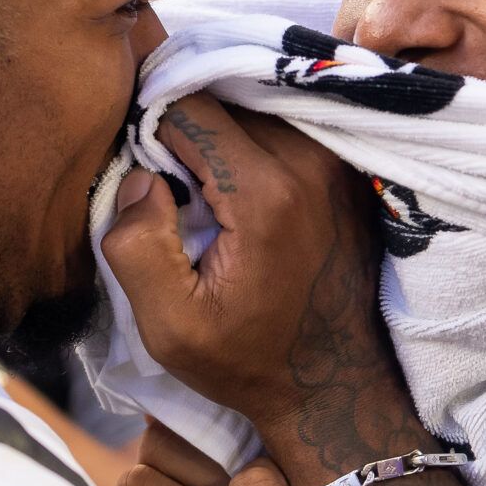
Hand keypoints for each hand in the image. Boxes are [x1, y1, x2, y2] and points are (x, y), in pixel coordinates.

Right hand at [100, 98, 415, 480]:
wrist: (335, 386)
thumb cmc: (248, 361)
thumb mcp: (171, 327)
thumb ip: (137, 247)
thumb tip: (140, 178)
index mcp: (265, 194)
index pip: (190, 107)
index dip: (152, 129)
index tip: (146, 174)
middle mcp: (311, 162)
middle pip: (226, 99)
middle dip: (188, 129)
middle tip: (174, 186)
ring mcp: (338, 161)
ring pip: (257, 106)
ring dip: (223, 133)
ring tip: (208, 188)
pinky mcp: (349, 170)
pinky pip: (289, 124)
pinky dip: (257, 140)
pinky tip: (241, 185)